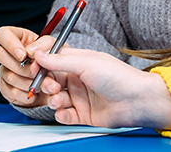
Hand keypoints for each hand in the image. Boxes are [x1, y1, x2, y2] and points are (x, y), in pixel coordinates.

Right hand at [0, 25, 54, 106]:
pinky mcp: (7, 89)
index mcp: (19, 38)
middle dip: (22, 67)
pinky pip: (12, 92)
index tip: (24, 55)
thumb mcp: (57, 47)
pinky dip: (28, 94)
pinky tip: (38, 93)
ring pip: (9, 76)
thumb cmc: (56, 59)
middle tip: (37, 72)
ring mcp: (6, 71)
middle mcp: (8, 54)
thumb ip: (45, 44)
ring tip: (47, 86)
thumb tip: (30, 51)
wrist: (60, 82)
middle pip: (0, 55)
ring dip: (30, 83)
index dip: (10, 44)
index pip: (2, 34)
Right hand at [34, 46, 170, 130]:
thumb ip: (60, 60)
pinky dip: (61, 115)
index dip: (42, 65)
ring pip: (56, 99)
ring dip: (53, 100)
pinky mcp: (84, 115)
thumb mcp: (87, 63)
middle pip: (52, 81)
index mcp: (79, 63)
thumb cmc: (118, 76)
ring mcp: (80, 97)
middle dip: (46, 84)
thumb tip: (38, 54)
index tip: (34, 68)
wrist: (137, 100)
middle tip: (51, 87)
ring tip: (58, 100)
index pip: (53, 61)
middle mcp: (78, 79)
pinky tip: (64, 112)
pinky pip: (65, 116)